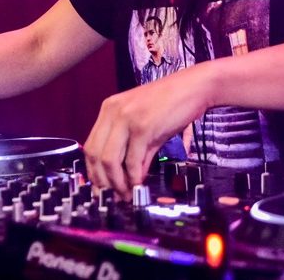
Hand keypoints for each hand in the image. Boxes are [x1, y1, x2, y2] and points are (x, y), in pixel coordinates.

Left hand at [83, 64, 210, 197]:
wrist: (193, 87)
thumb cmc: (171, 105)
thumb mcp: (146, 126)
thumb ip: (136, 152)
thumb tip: (131, 180)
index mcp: (109, 109)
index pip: (90, 146)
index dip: (94, 171)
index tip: (102, 188)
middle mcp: (112, 111)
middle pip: (95, 154)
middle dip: (103, 181)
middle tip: (113, 197)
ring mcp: (126, 118)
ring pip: (109, 159)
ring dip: (117, 183)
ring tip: (127, 194)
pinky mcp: (143, 126)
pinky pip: (132, 159)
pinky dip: (134, 177)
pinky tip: (139, 183)